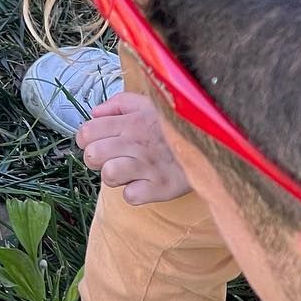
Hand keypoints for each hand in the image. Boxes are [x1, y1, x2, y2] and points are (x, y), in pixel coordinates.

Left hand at [77, 92, 191, 204]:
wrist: (214, 145)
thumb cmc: (176, 126)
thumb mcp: (148, 104)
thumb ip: (118, 103)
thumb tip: (95, 113)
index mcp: (131, 122)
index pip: (87, 132)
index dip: (87, 140)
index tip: (98, 143)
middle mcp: (137, 142)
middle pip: (93, 155)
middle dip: (98, 160)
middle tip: (113, 159)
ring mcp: (149, 165)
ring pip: (109, 175)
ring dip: (115, 177)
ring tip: (129, 172)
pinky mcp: (162, 186)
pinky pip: (131, 196)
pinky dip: (135, 194)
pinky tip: (145, 184)